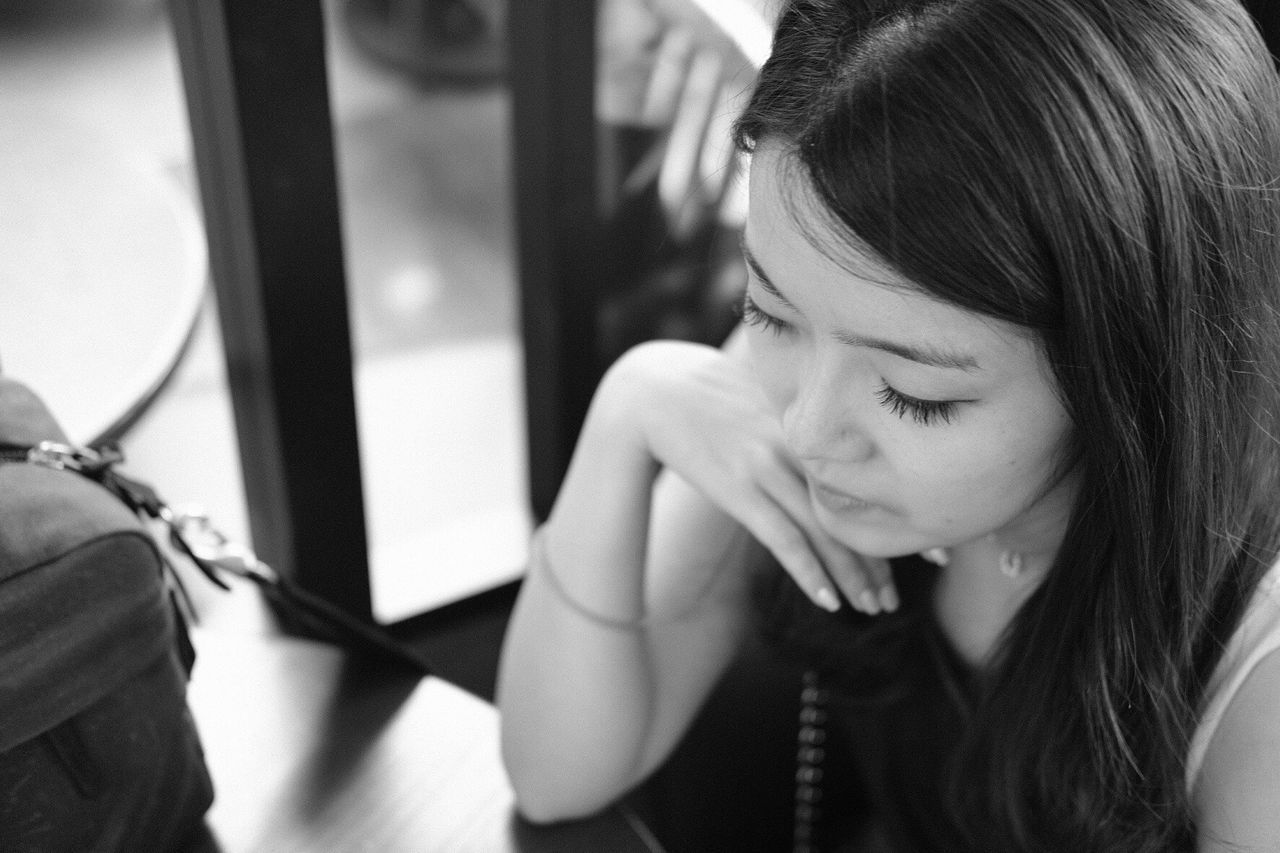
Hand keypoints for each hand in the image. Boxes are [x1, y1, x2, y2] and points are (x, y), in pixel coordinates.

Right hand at [603, 340, 897, 613]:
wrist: (653, 390)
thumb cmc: (710, 396)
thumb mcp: (766, 403)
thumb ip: (800, 430)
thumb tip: (831, 457)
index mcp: (811, 428)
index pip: (869, 484)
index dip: (900, 522)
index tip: (930, 553)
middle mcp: (799, 447)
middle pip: (853, 514)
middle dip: (880, 563)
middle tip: (897, 599)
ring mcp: (769, 468)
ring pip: (826, 533)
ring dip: (853, 578)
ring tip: (873, 610)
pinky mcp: (739, 490)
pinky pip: (784, 541)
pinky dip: (811, 574)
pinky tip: (829, 601)